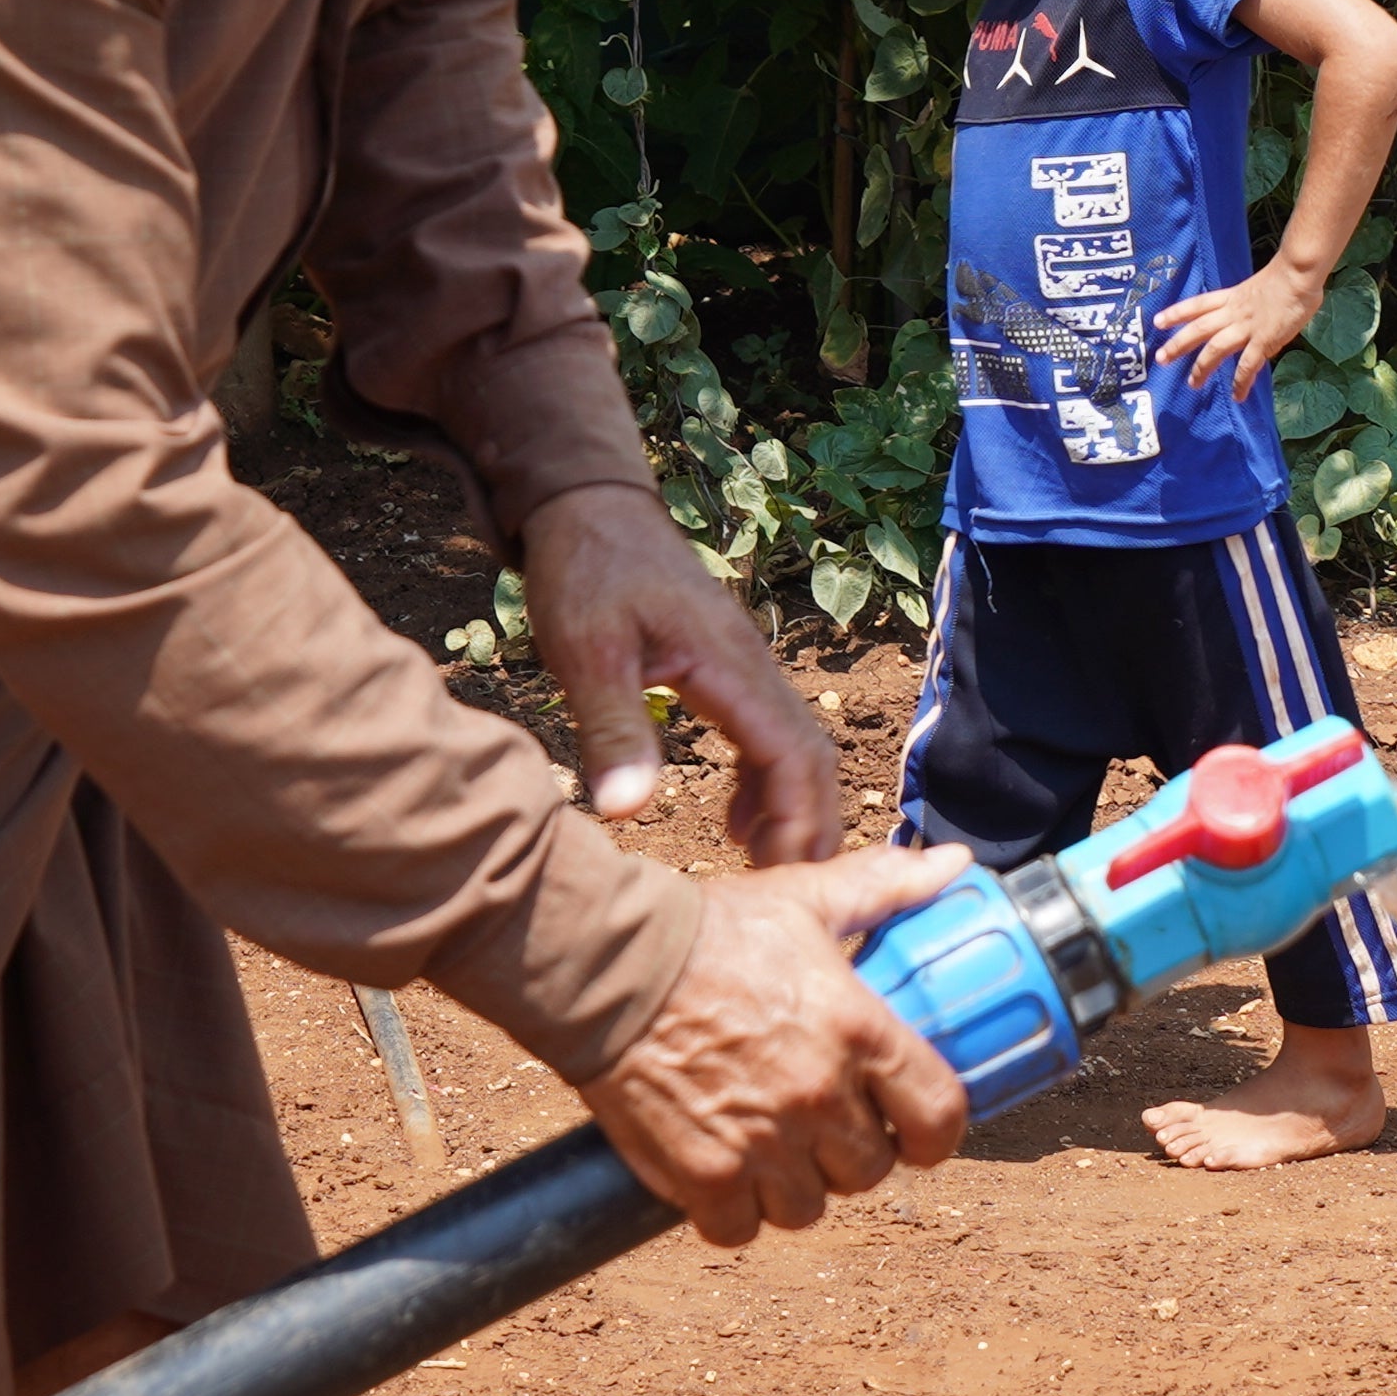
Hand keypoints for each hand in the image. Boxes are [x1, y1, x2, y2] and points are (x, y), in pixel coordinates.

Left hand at [521, 484, 834, 866]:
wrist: (586, 502)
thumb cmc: (586, 568)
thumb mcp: (586, 652)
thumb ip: (613, 729)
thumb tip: (628, 814)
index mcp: (729, 664)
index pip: (793, 753)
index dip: (798, 820)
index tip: (787, 881)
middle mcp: (751, 665)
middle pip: (811, 754)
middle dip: (810, 825)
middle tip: (788, 893)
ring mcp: (741, 663)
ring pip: (793, 744)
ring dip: (790, 807)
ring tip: (765, 868)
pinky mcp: (721, 665)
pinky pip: (765, 732)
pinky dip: (764, 782)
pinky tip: (733, 818)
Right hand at [577, 847, 977, 1245]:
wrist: (605, 967)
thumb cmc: (708, 931)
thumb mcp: (803, 898)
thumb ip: (884, 888)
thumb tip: (954, 867)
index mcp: (857, 1032)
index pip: (939, 1115)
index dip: (935, 1132)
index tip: (917, 1129)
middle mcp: (818, 1096)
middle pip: (870, 1170)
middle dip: (851, 1152)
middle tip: (826, 1125)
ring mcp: (761, 1143)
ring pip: (808, 1207)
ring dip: (794, 1185)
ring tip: (771, 1147)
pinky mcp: (703, 1176)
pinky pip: (741, 1228)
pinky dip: (734, 1212)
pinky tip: (724, 1172)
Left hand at [1148, 256, 1327, 406]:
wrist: (1298, 273)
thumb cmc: (1287, 276)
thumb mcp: (1259, 288)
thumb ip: (1250, 304)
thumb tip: (1253, 320)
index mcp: (1232, 296)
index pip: (1198, 304)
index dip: (1177, 313)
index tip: (1158, 321)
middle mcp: (1234, 312)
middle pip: (1199, 328)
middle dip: (1178, 344)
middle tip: (1161, 358)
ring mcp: (1247, 326)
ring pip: (1215, 348)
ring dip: (1202, 367)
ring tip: (1193, 384)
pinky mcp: (1263, 340)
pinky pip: (1247, 365)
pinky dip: (1241, 382)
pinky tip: (1238, 396)